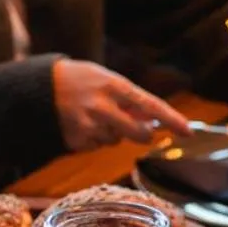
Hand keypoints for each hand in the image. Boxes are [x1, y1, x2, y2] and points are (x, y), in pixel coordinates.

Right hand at [52, 60, 189, 151]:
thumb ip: (129, 100)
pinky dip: (94, 138)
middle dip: (142, 133)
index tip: (188, 131)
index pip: (150, 105)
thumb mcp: (106, 80)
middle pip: (138, 134)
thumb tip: (151, 121)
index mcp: (113, 85)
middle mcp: (102, 106)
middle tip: (137, 127)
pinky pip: (97, 146)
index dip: (171, 120)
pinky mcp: (76, 140)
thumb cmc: (81, 80)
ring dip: (112, 133)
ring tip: (94, 115)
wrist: (40, 88)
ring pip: (115, 141)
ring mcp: (88, 125)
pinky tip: (82, 124)